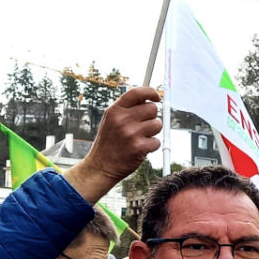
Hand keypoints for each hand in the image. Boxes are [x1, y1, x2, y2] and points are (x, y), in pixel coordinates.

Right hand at [64, 87, 161, 202]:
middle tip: (142, 126)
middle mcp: (122, 119)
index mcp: (115, 110)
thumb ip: (127, 109)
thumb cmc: (109, 142)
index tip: (157, 97)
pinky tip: (140, 149)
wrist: (100, 166)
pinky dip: (151, 146)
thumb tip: (149, 99)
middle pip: (152, 108)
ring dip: (152, 132)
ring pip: (157, 124)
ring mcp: (131, 133)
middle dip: (151, 117)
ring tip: (139, 138)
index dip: (151, 92)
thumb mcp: (111, 120)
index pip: (137, 92)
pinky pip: (157, 141)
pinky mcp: (139, 147)